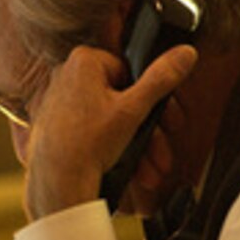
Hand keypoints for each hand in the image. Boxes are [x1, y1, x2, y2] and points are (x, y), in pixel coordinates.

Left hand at [24, 43, 197, 218]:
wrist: (57, 185)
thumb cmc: (87, 146)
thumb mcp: (134, 110)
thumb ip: (161, 79)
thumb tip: (184, 54)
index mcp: (83, 62)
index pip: (129, 71)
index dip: (147, 97)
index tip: (158, 117)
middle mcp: (66, 77)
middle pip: (121, 99)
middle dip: (146, 130)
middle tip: (159, 149)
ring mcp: (58, 103)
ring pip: (108, 120)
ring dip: (134, 146)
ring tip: (147, 167)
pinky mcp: (55, 126)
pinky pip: (90, 133)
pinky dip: (109, 149)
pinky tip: (124, 167)